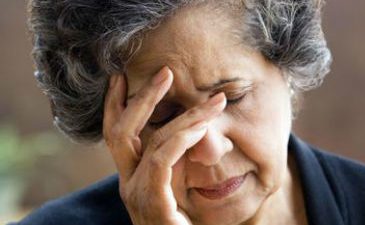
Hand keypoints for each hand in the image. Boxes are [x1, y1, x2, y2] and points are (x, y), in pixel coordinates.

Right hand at [103, 66, 225, 224]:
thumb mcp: (181, 186)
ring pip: (151, 142)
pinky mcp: (153, 205)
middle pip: (122, 131)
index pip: (117, 134)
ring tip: (213, 101)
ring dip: (184, 116)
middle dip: (142, 98)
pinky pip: (162, 162)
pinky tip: (203, 126)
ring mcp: (137, 195)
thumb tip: (195, 128)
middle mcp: (129, 183)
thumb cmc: (187, 224)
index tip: (122, 77)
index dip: (116, 104)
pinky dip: (182, 139)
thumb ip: (178, 160)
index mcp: (133, 177)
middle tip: (166, 72)